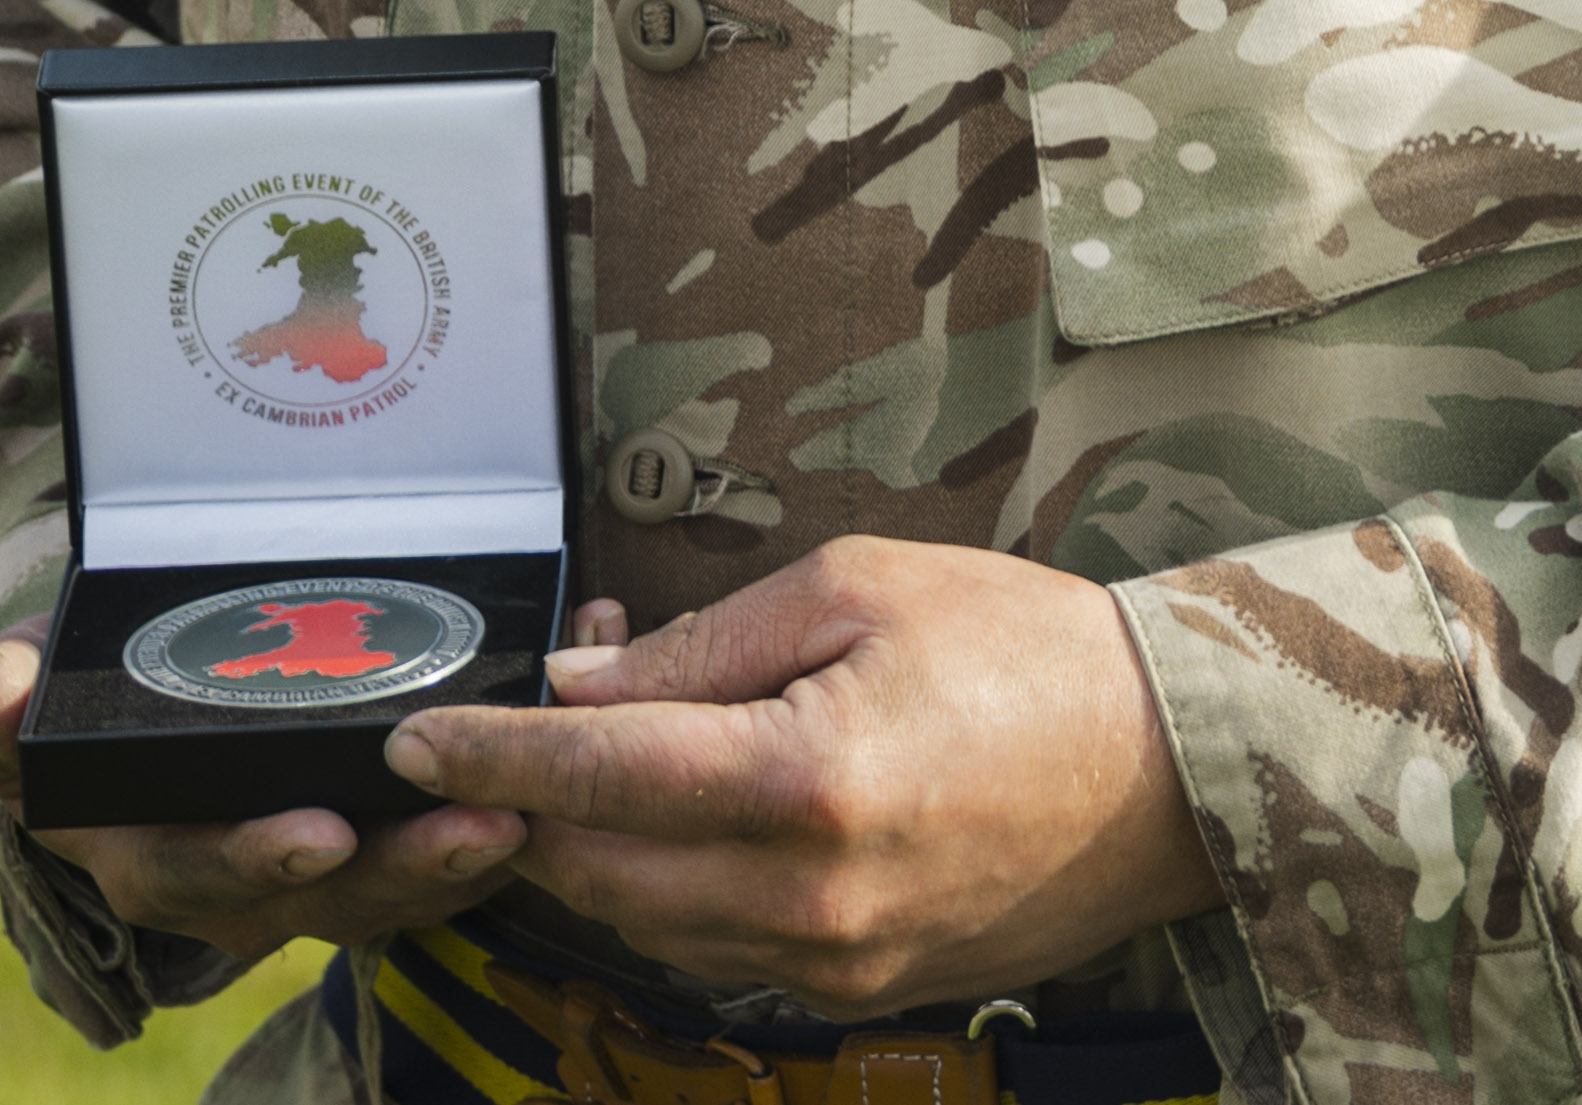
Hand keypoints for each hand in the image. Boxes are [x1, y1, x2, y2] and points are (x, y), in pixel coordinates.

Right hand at [0, 616, 577, 958]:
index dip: (262, 860)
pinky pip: (458, 819)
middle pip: (341, 892)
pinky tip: (579, 690)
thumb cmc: (70, 701)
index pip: (209, 875)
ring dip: (483, 842)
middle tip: (486, 824)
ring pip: (414, 875)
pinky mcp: (393, 823)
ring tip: (549, 795)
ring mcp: (328, 862)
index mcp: (156, 853)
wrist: (121, 708)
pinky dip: (522, 768)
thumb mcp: (9, 703)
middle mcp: (246, 878)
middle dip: (414, 864)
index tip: (322, 833)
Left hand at [387, 540, 1222, 1015]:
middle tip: (527, 710)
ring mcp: (832, 964)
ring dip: (595, 844)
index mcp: (806, 781)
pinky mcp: (857, 993)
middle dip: (529, 798)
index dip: (492, 752)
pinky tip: (684, 806)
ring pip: (643, 921)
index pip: (597, 775)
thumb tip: (583, 686)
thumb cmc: (1025, 648)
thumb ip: (707, 646)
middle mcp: (806, 899)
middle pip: (596, 869)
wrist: (1165, 768)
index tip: (416, 733)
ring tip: (611, 743)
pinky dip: (669, 882)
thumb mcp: (860, 588)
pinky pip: (713, 947)